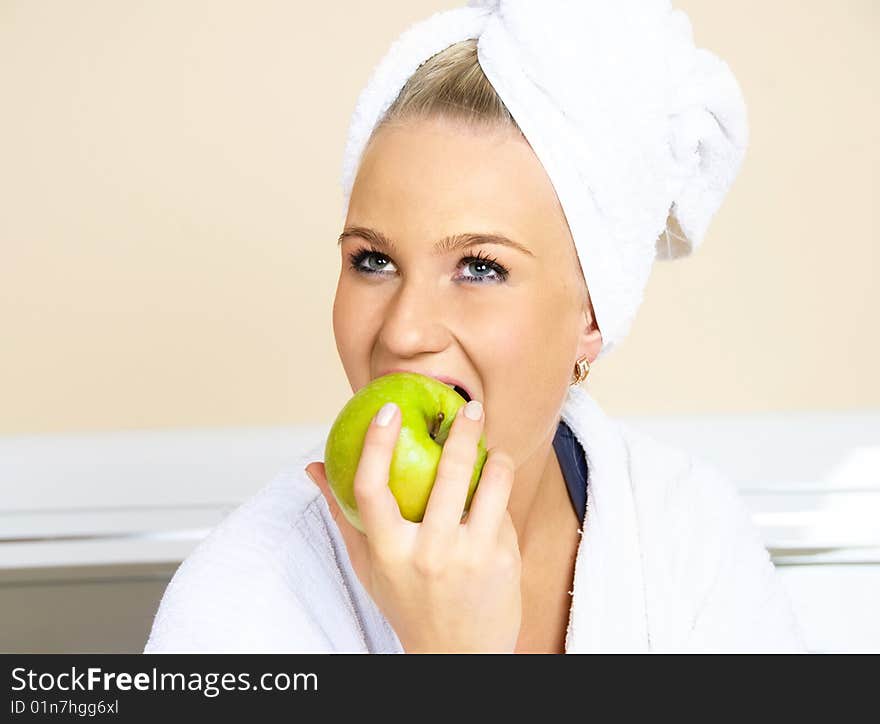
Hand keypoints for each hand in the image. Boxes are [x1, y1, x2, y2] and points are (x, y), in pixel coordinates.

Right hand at [305, 399, 521, 652]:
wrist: (458, 656)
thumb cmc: (408, 604)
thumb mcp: (370, 567)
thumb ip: (343, 516)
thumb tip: (313, 468)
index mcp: (388, 552)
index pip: (370, 488)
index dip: (376, 443)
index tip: (389, 410)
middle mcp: (429, 553)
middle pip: (448, 473)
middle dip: (463, 430)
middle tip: (470, 407)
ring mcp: (470, 557)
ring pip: (492, 483)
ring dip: (497, 458)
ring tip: (493, 451)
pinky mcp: (504, 561)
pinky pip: (505, 512)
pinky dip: (500, 501)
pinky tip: (494, 505)